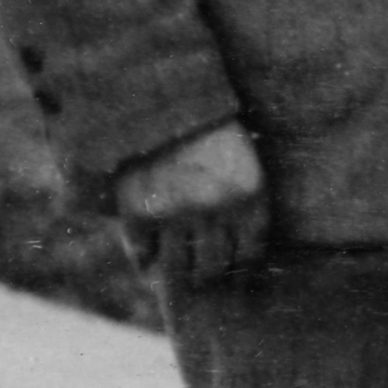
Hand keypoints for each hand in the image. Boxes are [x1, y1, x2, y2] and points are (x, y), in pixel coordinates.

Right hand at [113, 121, 266, 286]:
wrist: (163, 109)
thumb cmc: (210, 139)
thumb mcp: (243, 167)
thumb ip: (243, 206)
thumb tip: (239, 258)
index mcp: (248, 198)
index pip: (248, 255)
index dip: (238, 269)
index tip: (231, 275)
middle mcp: (214, 211)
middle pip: (213, 267)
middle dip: (208, 276)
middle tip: (201, 278)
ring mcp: (175, 215)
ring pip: (179, 270)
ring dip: (177, 276)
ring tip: (176, 276)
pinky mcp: (139, 214)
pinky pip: (142, 257)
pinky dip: (145, 265)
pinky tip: (149, 262)